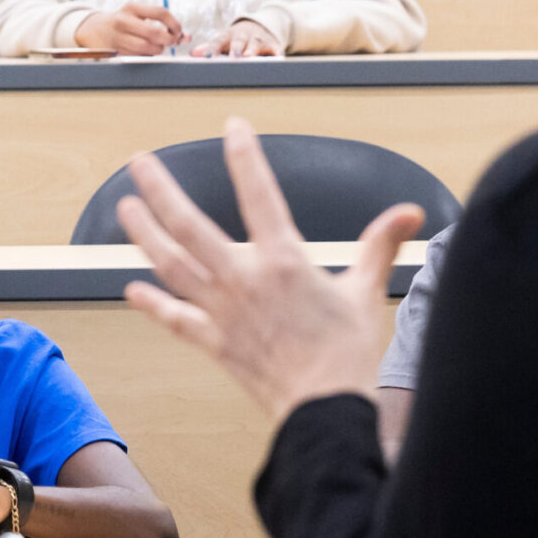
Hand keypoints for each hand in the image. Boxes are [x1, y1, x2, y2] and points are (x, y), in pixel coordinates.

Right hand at [73, 4, 184, 55]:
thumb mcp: (138, 15)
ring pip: (147, 48)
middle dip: (168, 40)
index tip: (178, 31)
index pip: (160, 12)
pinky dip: (148, 55)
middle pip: (154, 33)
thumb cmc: (124, 21)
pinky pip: (139, 56)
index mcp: (132, 7)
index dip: (174, 24)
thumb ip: (162, 23)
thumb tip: (186, 37)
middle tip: (172, 41)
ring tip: (158, 46)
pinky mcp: (116, 50)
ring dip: (158, 49)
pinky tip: (146, 50)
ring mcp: (118, 36)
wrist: (94, 30)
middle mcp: (123, 20)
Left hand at [117, 116, 425, 421]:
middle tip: (140, 164)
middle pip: (189, 225)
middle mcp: (243, 280)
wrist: (323, 410)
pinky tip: (132, 289)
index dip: (244, 156)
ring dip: (144, 234)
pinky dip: (151, 304)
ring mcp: (222, 311)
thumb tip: (411, 213)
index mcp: (283, 260)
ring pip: (171, 264)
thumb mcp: (366, 290)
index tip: (234, 127)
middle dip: (161, 190)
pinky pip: (174, 318)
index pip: (258, 193)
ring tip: (126, 208)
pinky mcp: (214, 342)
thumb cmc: (346, 354)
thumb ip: (381, 244)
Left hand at [192, 18, 282, 57]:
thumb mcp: (223, 41)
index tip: (207, 58)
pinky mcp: (274, 44)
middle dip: (235, 50)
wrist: (258, 26)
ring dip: (252, 50)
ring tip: (249, 58)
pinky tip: (277, 60)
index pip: (218, 41)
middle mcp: (244, 35)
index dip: (213, 48)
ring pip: (256, 43)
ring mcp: (259, 38)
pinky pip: (276, 48)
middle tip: (232, 59)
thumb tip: (193, 54)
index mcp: (228, 35)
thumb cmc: (236, 39)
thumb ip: (210, 48)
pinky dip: (277, 54)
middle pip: (238, 41)